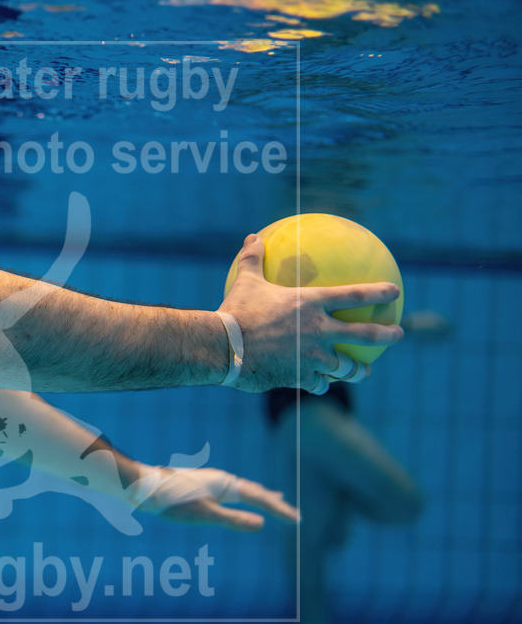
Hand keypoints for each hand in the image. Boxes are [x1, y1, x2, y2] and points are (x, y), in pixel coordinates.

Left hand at [133, 465, 298, 531]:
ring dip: (261, 496)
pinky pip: (231, 490)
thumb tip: (262, 523)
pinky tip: (236, 496)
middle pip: (255, 491)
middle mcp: (221, 479)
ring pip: (243, 489)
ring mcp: (211, 480)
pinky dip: (243, 495)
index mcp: (226, 485)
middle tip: (295, 515)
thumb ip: (234, 520)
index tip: (297, 521)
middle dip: (274, 503)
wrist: (145, 488)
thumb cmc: (174, 503)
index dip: (279, 510)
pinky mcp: (201, 485)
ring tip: (275, 499)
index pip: (260, 498)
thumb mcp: (206, 515)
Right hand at [218, 234, 402, 392]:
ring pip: (346, 368)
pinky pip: (317, 383)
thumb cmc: (235, 311)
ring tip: (365, 372)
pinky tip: (322, 386)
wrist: (224, 347)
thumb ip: (253, 259)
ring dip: (358, 371)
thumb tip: (253, 237)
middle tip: (399, 333)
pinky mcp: (300, 377)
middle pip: (364, 335)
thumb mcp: (245, 281)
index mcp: (310, 304)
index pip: (354, 295)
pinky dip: (321, 384)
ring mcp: (312, 357)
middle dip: (387, 334)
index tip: (395, 291)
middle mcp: (319, 331)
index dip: (378, 292)